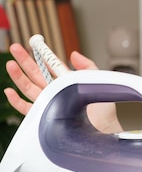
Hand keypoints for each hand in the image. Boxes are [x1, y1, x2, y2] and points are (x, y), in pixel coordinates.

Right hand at [4, 43, 120, 132]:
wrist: (102, 127)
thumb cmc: (102, 107)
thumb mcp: (96, 79)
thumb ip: (86, 65)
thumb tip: (73, 53)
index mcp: (66, 81)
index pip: (51, 65)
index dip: (42, 55)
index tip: (33, 44)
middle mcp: (55, 90)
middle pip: (36, 74)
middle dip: (25, 61)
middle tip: (15, 48)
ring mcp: (48, 102)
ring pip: (28, 87)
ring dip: (18, 76)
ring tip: (10, 64)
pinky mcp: (44, 115)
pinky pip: (26, 108)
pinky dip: (16, 101)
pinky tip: (9, 91)